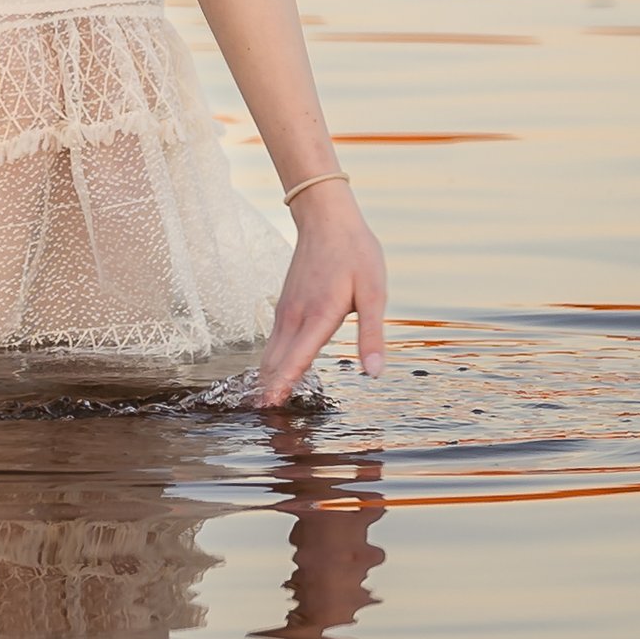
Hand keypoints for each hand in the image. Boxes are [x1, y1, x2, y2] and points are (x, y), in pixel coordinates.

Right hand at [256, 182, 386, 405]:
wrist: (326, 219)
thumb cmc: (355, 253)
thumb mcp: (374, 292)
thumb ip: (372, 335)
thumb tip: (375, 372)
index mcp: (319, 316)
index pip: (296, 358)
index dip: (283, 384)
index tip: (270, 407)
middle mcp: (295, 317)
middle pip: (275, 363)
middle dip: (269, 392)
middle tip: (265, 419)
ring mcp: (285, 312)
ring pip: (269, 355)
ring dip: (267, 381)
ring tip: (264, 407)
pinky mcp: (283, 308)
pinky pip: (271, 344)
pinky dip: (269, 365)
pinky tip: (272, 379)